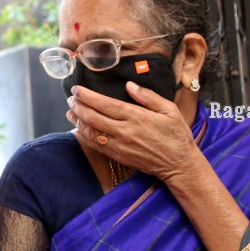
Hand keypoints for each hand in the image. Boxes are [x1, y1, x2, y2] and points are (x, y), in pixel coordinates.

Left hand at [65, 81, 199, 180]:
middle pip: (92, 117)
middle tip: (71, 99)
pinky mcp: (118, 156)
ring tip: (70, 112)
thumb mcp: (169, 110)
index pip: (104, 104)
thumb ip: (148, 96)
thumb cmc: (176, 135)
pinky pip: (96, 146)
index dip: (87, 96)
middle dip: (78, 107)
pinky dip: (84, 137)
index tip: (77, 90)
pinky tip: (77, 130)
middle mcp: (124, 131)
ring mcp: (119, 146)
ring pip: (91, 132)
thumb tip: (129, 85)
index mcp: (135, 116)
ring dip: (77, 121)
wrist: (179, 165)